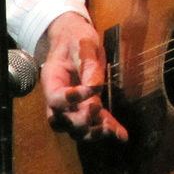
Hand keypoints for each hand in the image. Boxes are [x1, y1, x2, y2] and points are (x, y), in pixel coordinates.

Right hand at [38, 11, 127, 142]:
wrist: (74, 38)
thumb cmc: (75, 38)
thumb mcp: (83, 44)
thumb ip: (88, 65)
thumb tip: (96, 87)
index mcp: (52, 81)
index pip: (56, 99)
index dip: (71, 99)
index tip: (92, 89)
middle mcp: (58, 98)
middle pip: (61, 122)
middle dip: (80, 122)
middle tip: (96, 110)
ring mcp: (71, 106)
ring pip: (75, 129)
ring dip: (92, 132)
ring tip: (110, 130)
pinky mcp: (86, 107)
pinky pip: (94, 123)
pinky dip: (108, 129)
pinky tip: (122, 135)